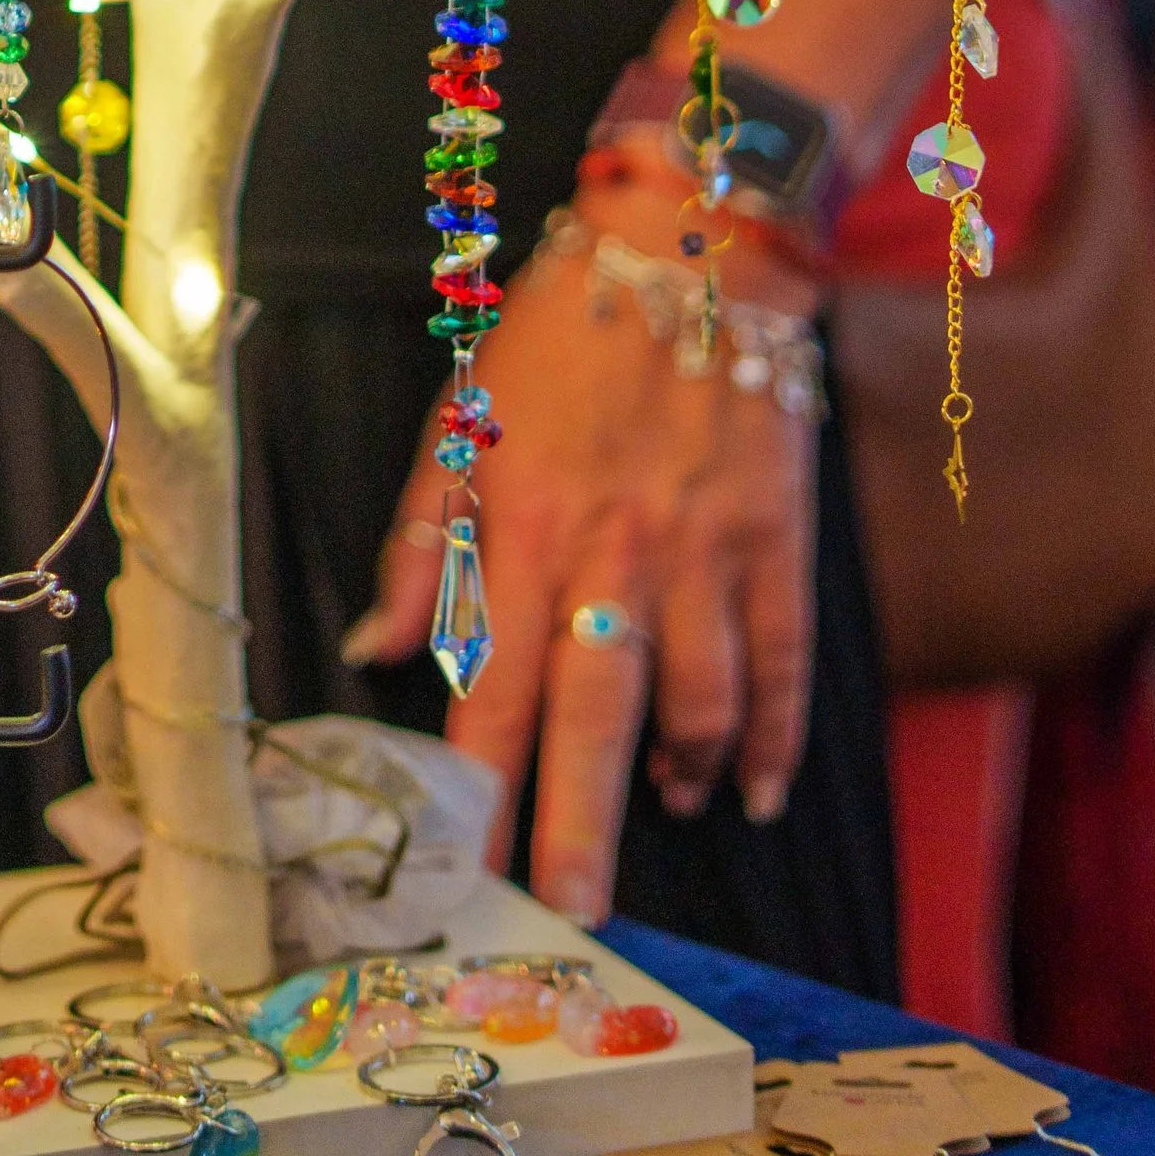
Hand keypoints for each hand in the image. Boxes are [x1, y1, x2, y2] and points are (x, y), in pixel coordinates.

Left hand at [342, 179, 819, 922]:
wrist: (692, 243)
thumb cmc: (559, 331)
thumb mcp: (458, 415)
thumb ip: (420, 541)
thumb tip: (372, 649)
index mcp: (522, 521)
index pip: (493, 684)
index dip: (480, 786)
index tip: (468, 870)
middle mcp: (613, 548)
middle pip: (597, 715)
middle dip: (582, 825)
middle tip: (577, 913)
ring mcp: (705, 547)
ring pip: (699, 698)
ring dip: (679, 769)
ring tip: (664, 807)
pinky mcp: (777, 536)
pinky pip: (782, 661)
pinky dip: (774, 734)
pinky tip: (755, 782)